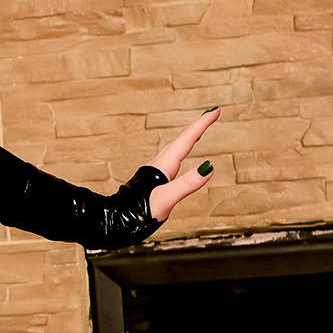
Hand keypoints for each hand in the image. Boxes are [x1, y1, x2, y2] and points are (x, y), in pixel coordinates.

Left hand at [143, 106, 219, 221]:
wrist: (116, 221)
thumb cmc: (139, 212)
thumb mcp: (166, 199)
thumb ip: (187, 184)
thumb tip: (209, 167)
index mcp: (164, 166)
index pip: (187, 140)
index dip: (202, 124)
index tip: (215, 110)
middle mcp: (158, 164)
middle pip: (181, 140)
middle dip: (197, 127)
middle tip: (212, 114)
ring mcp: (154, 172)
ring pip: (174, 149)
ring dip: (188, 138)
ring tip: (199, 130)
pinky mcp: (151, 180)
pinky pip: (171, 159)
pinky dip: (180, 152)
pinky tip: (179, 158)